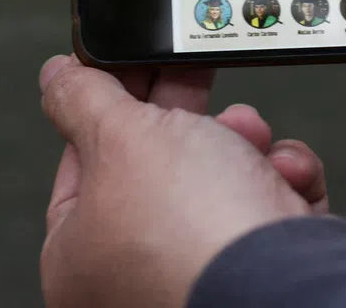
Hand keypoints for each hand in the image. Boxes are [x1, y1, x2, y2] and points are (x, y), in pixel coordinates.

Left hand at [38, 57, 327, 307]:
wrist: (287, 278)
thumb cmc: (192, 232)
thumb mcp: (120, 138)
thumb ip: (84, 98)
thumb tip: (57, 77)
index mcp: (81, 255)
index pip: (85, 162)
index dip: (109, 105)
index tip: (133, 66)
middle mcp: (138, 273)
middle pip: (160, 165)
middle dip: (187, 118)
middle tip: (191, 76)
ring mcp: (203, 269)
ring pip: (223, 177)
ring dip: (242, 142)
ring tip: (247, 136)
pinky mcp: (266, 263)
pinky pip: (268, 201)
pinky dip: (281, 178)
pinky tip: (281, 173)